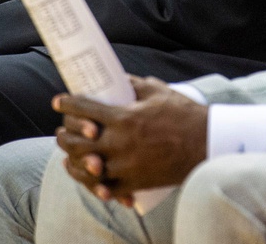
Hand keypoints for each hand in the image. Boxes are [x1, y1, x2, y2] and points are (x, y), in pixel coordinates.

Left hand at [53, 77, 207, 203]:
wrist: (206, 145)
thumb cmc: (184, 115)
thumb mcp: (158, 92)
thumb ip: (134, 84)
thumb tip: (117, 78)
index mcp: (124, 117)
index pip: (83, 108)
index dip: (67, 103)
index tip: (59, 101)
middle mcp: (119, 142)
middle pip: (76, 140)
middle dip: (63, 134)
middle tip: (61, 129)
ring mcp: (124, 165)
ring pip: (84, 165)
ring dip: (71, 158)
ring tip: (67, 152)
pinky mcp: (132, 183)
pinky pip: (103, 186)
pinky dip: (90, 181)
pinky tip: (86, 173)